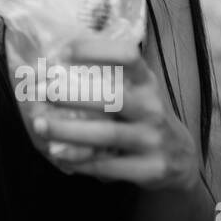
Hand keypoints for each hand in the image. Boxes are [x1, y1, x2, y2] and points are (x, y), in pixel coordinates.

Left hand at [30, 36, 198, 191]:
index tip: (62, 52)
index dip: (95, 51)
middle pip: (114, 97)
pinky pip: (109, 165)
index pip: (128, 56)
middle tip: (43, 91)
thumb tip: (49, 67)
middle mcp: (153, 108)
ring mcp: (154, 140)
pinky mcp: (151, 169)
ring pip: (108, 135)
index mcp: (147, 83)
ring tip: (40, 125)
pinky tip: (58, 154)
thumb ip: (106, 81)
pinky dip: (80, 160)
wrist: (180, 159)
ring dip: (69, 130)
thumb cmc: (143, 117)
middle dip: (75, 94)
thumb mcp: (136, 92)